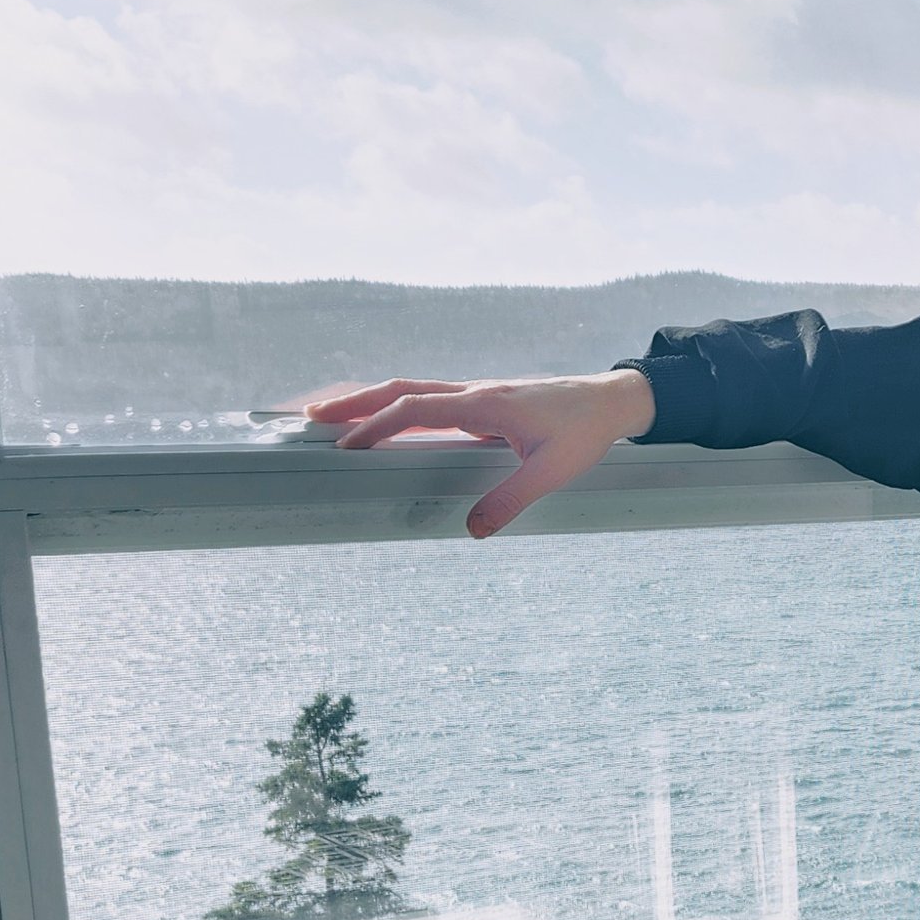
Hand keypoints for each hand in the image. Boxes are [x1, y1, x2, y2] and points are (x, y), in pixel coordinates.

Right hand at [301, 371, 655, 538]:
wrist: (611, 401)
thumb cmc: (584, 433)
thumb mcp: (552, 472)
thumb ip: (511, 499)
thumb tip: (471, 530)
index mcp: (482, 404)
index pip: (414, 410)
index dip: (376, 426)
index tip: (344, 447)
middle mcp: (472, 392)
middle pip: (398, 389)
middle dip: (352, 403)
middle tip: (309, 418)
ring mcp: (475, 393)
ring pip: (410, 388)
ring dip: (368, 400)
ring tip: (329, 416)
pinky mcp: (482, 401)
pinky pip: (427, 398)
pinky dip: (394, 404)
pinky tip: (383, 421)